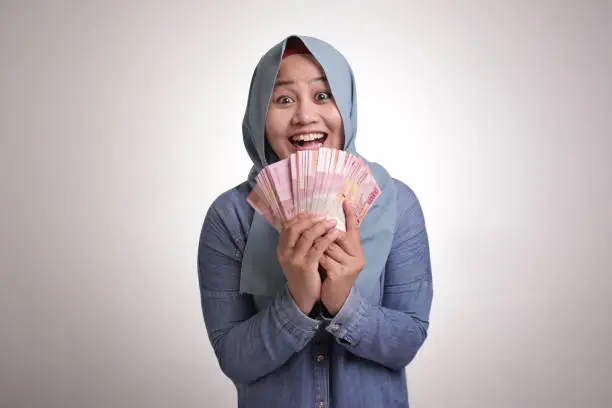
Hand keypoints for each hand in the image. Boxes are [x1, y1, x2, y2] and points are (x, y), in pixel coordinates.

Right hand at [277, 212, 340, 314]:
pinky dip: (327, 238)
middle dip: (311, 219)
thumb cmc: (302, 274)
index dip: (302, 217)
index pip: (288, 225)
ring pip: (307, 236)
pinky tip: (335, 233)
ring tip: (333, 222)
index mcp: (281, 248)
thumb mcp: (295, 257)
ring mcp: (294, 260)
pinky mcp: (306, 267)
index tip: (315, 213)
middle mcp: (285, 253)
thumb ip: (298, 242)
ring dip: (321, 226)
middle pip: (295, 228)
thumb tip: (310, 221)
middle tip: (324, 215)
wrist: (303, 297)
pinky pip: (317, 248)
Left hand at [319, 201, 365, 315]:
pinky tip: (310, 263)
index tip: (346, 200)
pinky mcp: (340, 274)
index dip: (350, 214)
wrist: (334, 299)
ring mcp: (350, 266)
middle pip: (336, 236)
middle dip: (321, 236)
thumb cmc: (332, 274)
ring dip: (315, 249)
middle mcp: (357, 257)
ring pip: (327, 247)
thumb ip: (333, 242)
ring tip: (309, 253)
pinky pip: (322, 258)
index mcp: (357, 250)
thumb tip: (323, 223)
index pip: (354, 228)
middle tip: (309, 239)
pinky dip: (314, 259)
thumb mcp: (336, 257)